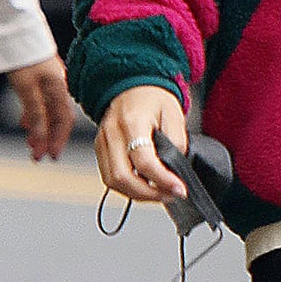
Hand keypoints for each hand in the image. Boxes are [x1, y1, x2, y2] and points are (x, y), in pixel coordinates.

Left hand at [8, 55, 75, 161]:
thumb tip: (40, 139)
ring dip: (39, 128)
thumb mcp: (26, 87)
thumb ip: (34, 114)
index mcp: (59, 87)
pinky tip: (25, 120)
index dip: (58, 140)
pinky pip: (39, 101)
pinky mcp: (36, 76)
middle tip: (36, 155)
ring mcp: (47, 79)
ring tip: (29, 141)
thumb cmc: (21, 53)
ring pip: (47, 110)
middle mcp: (57, 84)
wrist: (10, 28)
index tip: (51, 157)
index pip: (63, 121)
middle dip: (47, 138)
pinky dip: (33, 114)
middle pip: (56, 117)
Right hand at [94, 85, 188, 202]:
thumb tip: (174, 171)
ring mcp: (102, 142)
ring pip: (113, 182)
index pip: (144, 161)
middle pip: (122, 177)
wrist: (133, 86)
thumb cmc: (155, 99)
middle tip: (170, 195)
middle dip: (149, 194)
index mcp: (132, 121)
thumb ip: (177, 143)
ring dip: (138, 194)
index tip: (180, 189)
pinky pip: (109, 178)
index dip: (163, 180)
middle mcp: (112, 133)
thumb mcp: (174, 115)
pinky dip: (128, 188)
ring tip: (160, 193)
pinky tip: (145, 187)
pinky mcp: (100, 150)